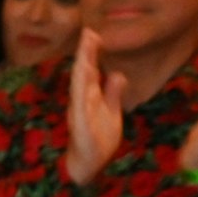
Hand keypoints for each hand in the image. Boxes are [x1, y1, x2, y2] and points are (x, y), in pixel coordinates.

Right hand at [65, 28, 126, 186]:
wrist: (90, 164)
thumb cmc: (98, 139)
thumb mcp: (111, 111)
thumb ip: (113, 92)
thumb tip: (118, 73)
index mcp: (89, 96)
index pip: (90, 70)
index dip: (91, 52)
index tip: (93, 34)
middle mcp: (81, 100)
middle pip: (83, 72)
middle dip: (85, 53)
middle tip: (88, 32)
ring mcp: (79, 111)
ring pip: (79, 85)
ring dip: (82, 67)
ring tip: (85, 50)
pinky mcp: (80, 124)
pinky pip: (80, 105)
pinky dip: (81, 92)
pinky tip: (85, 80)